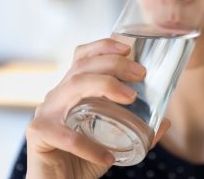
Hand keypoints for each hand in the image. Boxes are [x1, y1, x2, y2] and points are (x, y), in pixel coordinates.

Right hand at [25, 38, 169, 178]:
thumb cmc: (83, 158)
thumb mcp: (112, 140)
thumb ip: (136, 131)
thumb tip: (164, 123)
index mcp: (72, 91)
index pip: (82, 57)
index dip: (103, 46)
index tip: (129, 48)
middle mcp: (57, 96)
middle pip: (83, 67)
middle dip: (114, 64)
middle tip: (140, 74)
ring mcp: (45, 113)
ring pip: (74, 87)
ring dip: (105, 86)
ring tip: (130, 99)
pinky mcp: (39, 134)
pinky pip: (67, 135)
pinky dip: (89, 146)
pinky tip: (108, 156)